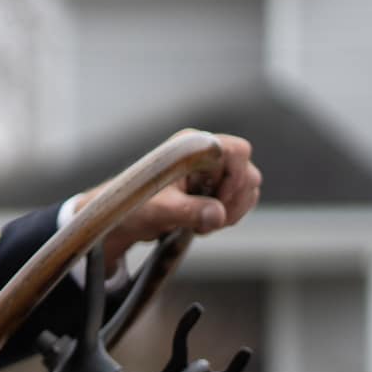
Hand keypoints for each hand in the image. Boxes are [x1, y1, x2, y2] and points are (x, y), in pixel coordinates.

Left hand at [82, 132, 261, 266]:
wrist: (123, 218)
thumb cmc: (132, 206)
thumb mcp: (158, 210)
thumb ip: (188, 211)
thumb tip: (219, 215)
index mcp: (192, 146)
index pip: (238, 151)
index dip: (235, 178)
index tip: (216, 201)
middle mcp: (207, 154)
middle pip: (248, 173)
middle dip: (232, 202)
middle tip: (205, 221)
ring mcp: (214, 171)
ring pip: (248, 189)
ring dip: (231, 212)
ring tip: (199, 225)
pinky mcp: (217, 188)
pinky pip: (241, 201)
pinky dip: (229, 216)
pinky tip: (202, 225)